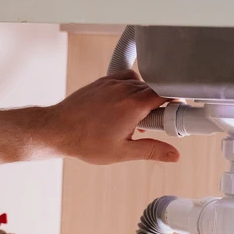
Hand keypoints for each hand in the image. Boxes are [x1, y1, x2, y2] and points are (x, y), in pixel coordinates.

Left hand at [41, 70, 180, 164]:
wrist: (57, 130)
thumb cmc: (85, 142)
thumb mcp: (122, 152)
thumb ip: (152, 151)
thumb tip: (174, 155)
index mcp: (133, 105)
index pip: (166, 93)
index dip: (176, 102)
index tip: (176, 114)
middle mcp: (124, 89)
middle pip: (155, 88)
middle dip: (160, 103)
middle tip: (155, 123)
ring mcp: (113, 83)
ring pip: (141, 83)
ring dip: (145, 97)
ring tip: (137, 118)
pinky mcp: (103, 81)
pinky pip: (126, 78)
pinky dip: (132, 88)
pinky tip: (126, 104)